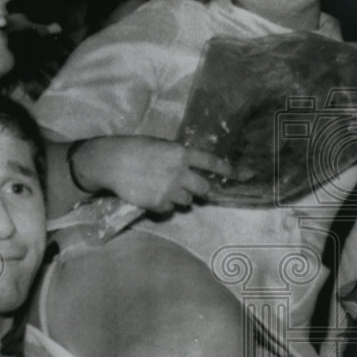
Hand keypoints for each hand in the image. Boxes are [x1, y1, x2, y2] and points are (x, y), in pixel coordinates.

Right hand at [72, 135, 232, 211]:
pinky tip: (150, 195)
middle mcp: (180, 172)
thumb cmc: (134, 149)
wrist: (110, 162)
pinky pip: (170, 210)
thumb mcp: (160, 146)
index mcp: (181, 153)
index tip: (246, 174)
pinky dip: (163, 206)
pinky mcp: (159, 204)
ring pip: (188, 201)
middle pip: (204, 189)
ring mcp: (170, 189)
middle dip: (200, 190)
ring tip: (160, 187)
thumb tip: (193, 170)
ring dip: (179, 197)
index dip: (230, 170)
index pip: (212, 162)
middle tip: (189, 187)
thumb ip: (178, 157)